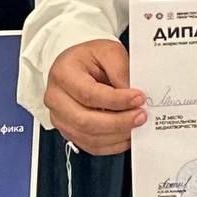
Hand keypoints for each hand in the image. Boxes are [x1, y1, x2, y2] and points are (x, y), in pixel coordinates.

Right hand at [46, 39, 144, 156]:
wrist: (77, 64)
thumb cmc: (91, 57)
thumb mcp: (109, 51)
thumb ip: (121, 71)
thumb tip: (133, 96)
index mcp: (63, 74)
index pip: (89, 94)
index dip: (116, 100)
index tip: (139, 98)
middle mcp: (55, 98)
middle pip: (85, 121)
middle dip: (118, 122)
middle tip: (140, 116)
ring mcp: (59, 117)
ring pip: (88, 136)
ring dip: (117, 135)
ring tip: (136, 125)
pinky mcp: (69, 130)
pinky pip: (90, 145)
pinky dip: (111, 145)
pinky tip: (126, 135)